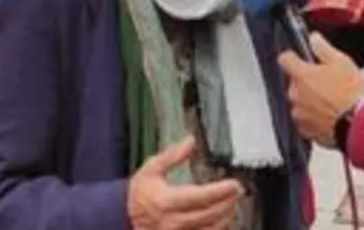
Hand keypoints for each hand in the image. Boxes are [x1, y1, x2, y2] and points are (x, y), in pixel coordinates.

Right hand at [127, 136, 241, 229]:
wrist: (125, 217)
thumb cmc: (140, 193)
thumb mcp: (151, 169)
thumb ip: (172, 155)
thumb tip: (190, 141)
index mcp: (165, 201)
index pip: (200, 197)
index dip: (220, 191)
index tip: (234, 184)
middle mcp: (173, 221)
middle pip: (210, 214)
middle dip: (228, 202)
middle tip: (238, 190)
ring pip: (211, 229)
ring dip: (226, 215)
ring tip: (233, 202)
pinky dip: (218, 227)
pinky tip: (223, 217)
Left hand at [278, 34, 363, 147]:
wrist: (360, 123)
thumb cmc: (351, 93)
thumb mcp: (341, 62)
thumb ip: (322, 48)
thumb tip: (313, 39)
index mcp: (301, 75)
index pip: (285, 59)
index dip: (293, 57)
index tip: (301, 59)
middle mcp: (295, 95)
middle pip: (294, 83)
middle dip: (307, 82)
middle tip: (327, 83)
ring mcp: (299, 114)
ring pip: (300, 102)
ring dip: (310, 101)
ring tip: (332, 102)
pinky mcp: (306, 130)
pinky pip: (306, 121)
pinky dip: (314, 118)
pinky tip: (330, 116)